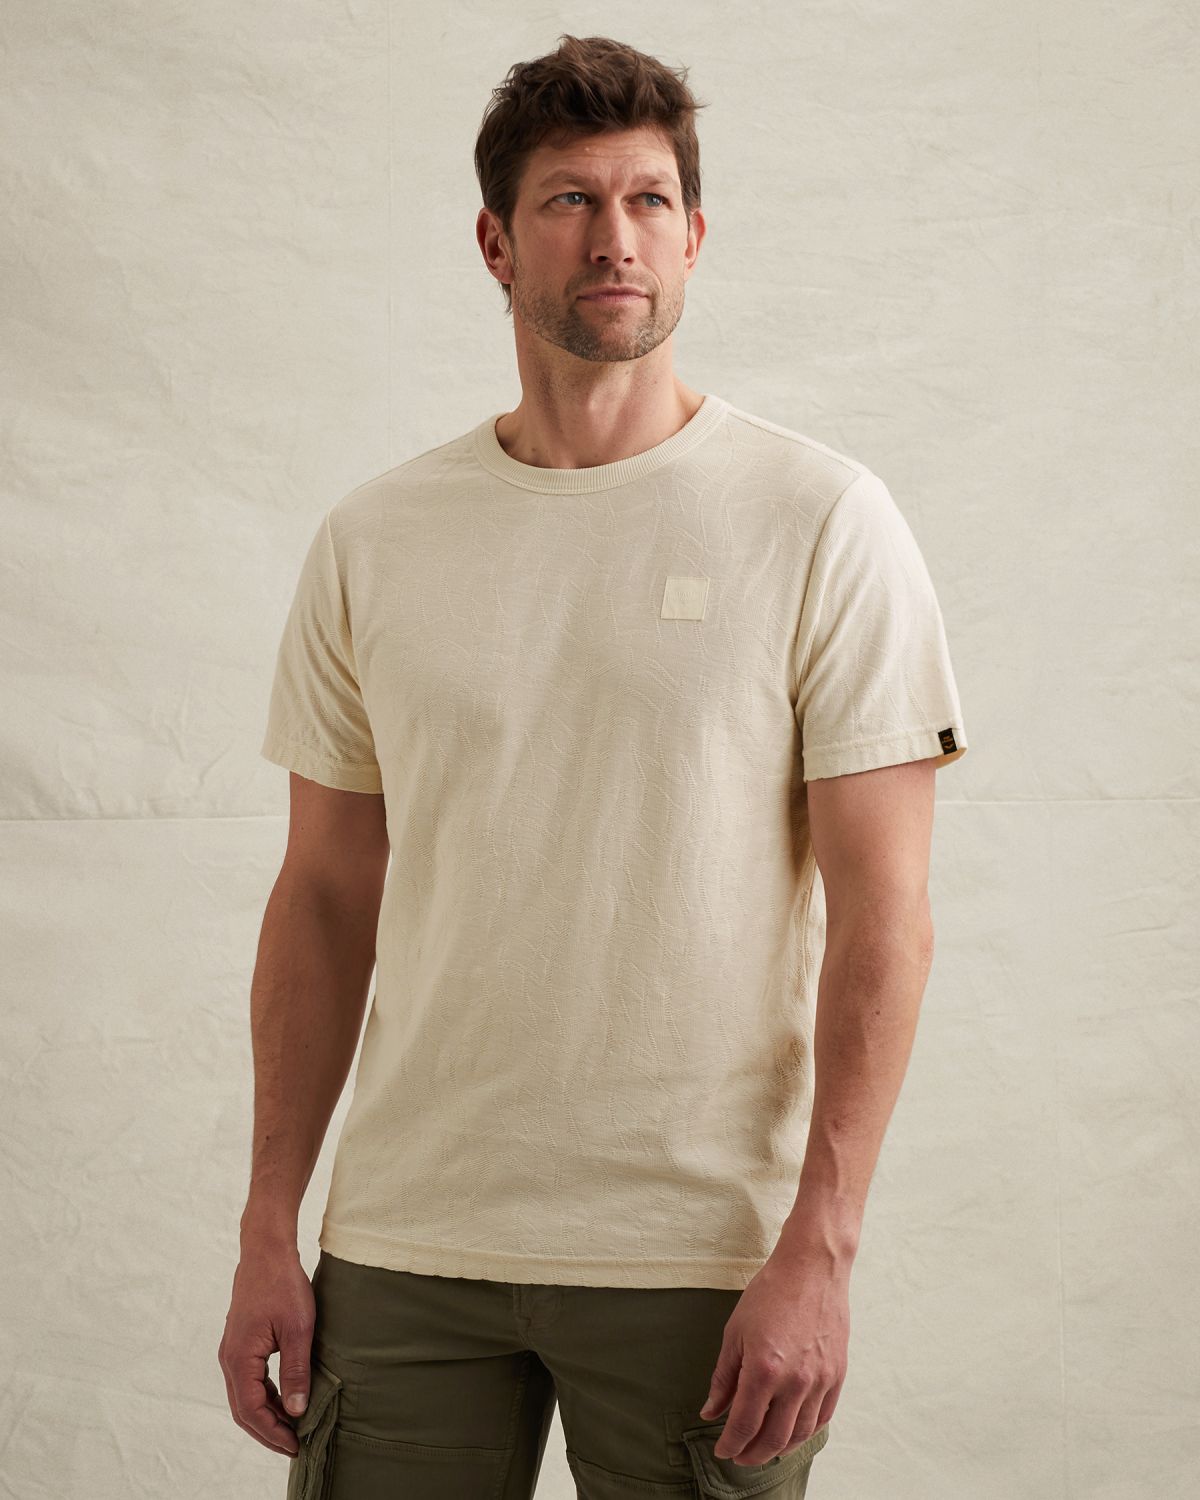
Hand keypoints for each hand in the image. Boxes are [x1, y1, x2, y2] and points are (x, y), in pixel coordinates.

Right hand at [217, 1242, 315, 1457]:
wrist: (266, 1251)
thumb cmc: (283, 1285)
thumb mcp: (297, 1329)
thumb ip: (295, 1371)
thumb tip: (296, 1411)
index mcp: (239, 1359)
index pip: (251, 1411)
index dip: (273, 1433)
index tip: (296, 1446)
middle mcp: (229, 1359)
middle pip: (243, 1410)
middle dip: (268, 1431)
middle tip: (295, 1446)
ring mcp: (232, 1351)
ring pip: (245, 1396)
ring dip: (267, 1415)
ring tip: (293, 1428)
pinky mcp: (240, 1343)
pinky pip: (249, 1380)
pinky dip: (265, 1396)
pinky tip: (285, 1400)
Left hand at [698, 1248, 849, 1466]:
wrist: (812, 1267)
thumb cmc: (771, 1292)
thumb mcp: (735, 1332)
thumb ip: (723, 1377)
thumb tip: (711, 1411)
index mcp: (763, 1370)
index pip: (744, 1424)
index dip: (731, 1444)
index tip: (722, 1450)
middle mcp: (795, 1382)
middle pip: (773, 1438)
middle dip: (752, 1454)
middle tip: (740, 1456)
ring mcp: (820, 1380)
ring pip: (800, 1434)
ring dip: (779, 1448)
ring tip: (764, 1448)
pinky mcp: (837, 1374)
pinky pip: (823, 1417)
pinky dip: (806, 1432)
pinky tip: (792, 1431)